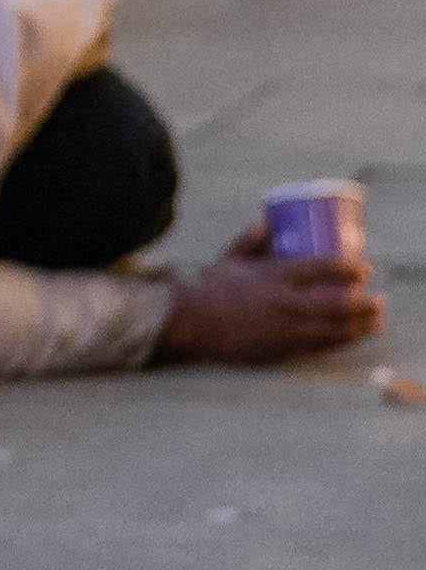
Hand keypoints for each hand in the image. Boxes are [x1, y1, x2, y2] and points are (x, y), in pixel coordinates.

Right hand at [158, 222, 385, 364]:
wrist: (191, 324)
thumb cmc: (208, 289)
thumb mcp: (230, 259)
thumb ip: (250, 241)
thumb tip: (267, 220)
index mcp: (275, 276)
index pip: (324, 268)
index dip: (351, 268)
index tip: (365, 268)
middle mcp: (286, 302)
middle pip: (339, 302)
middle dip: (365, 300)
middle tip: (378, 297)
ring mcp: (287, 328)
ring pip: (336, 327)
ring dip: (361, 324)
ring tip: (376, 319)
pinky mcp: (283, 348)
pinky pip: (321, 346)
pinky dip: (343, 340)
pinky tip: (354, 337)